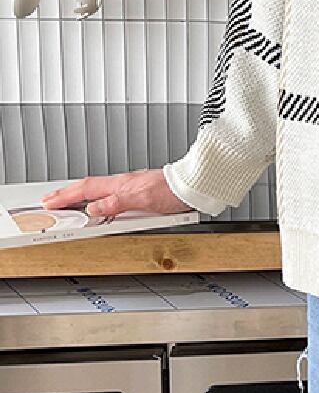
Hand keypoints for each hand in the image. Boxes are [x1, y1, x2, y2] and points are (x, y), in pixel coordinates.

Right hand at [40, 169, 192, 217]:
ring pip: (101, 191)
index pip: (86, 189)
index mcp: (121, 184)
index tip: (49, 202)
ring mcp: (133, 187)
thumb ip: (116, 203)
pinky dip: (100, 199)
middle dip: (68, 194)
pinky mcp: (142, 194)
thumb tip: (92, 209)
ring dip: (82, 196)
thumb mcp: (142, 200)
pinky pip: (114, 196)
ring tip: (68, 202)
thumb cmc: (174, 189)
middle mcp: (125, 183)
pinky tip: (101, 205)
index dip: (66, 196)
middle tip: (51, 200)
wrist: (195, 185)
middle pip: (90, 188)